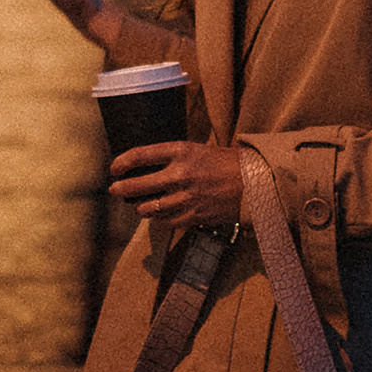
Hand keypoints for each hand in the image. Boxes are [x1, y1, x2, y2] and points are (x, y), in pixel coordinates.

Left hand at [108, 141, 243, 225]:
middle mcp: (182, 174)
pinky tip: (158, 217)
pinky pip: (167, 222)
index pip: (142, 155)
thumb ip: (177, 157)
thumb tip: (150, 167)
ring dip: (141, 208)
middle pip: (140, 184)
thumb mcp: (201, 150)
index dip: (123, 162)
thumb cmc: (229, 163)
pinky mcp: (195, 215)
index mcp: (183, 151)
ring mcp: (187, 197)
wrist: (257, 182)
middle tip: (115, 190)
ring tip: (138, 206)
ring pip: (150, 208)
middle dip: (122, 189)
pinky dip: (159, 220)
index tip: (114, 168)